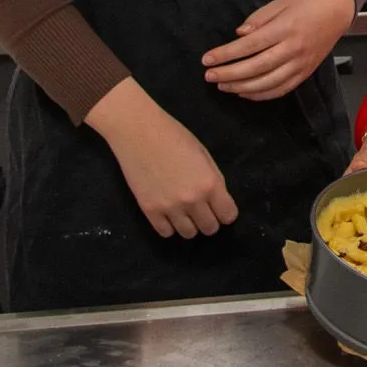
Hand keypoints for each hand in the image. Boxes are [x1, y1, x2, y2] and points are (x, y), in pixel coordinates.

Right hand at [85, 79, 238, 237]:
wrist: (138, 131)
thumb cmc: (174, 136)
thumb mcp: (204, 154)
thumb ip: (213, 179)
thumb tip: (219, 201)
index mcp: (210, 183)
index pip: (228, 215)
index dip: (226, 212)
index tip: (220, 207)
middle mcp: (192, 200)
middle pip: (210, 228)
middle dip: (210, 220)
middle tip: (202, 209)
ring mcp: (170, 208)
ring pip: (188, 234)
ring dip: (190, 225)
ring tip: (184, 212)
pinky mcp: (149, 211)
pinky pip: (165, 233)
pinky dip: (170, 226)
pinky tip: (169, 214)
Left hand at [203, 0, 354, 99]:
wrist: (334, 14)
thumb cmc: (303, 6)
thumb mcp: (279, 4)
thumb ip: (258, 19)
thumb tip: (238, 35)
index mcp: (285, 28)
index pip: (250, 45)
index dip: (227, 54)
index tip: (207, 59)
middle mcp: (293, 48)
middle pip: (256, 66)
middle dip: (229, 73)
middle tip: (209, 76)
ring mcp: (300, 64)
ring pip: (268, 82)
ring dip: (241, 87)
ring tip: (222, 85)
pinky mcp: (304, 74)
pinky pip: (281, 89)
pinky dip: (261, 95)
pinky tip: (244, 92)